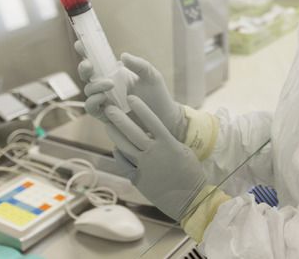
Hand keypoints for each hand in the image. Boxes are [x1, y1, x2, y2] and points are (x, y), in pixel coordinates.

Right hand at [75, 41, 187, 141]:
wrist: (164, 117)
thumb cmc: (157, 94)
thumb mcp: (151, 75)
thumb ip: (139, 64)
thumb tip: (122, 56)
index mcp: (116, 73)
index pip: (97, 60)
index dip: (86, 51)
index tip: (80, 43)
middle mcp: (107, 86)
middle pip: (87, 74)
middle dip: (84, 67)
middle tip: (89, 64)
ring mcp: (105, 100)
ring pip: (88, 90)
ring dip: (94, 85)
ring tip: (109, 84)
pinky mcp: (106, 115)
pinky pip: (92, 108)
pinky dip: (94, 101)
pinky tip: (104, 97)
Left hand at [104, 96, 205, 220]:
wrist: (189, 199)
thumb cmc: (191, 174)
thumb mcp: (183, 151)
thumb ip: (168, 141)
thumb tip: (156, 135)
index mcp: (168, 143)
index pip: (151, 121)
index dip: (140, 108)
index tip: (131, 98)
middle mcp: (153, 153)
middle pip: (132, 132)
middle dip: (119, 119)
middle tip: (109, 109)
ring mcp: (144, 166)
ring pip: (124, 147)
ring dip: (115, 135)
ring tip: (108, 125)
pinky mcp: (138, 179)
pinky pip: (124, 164)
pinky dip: (119, 155)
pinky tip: (116, 149)